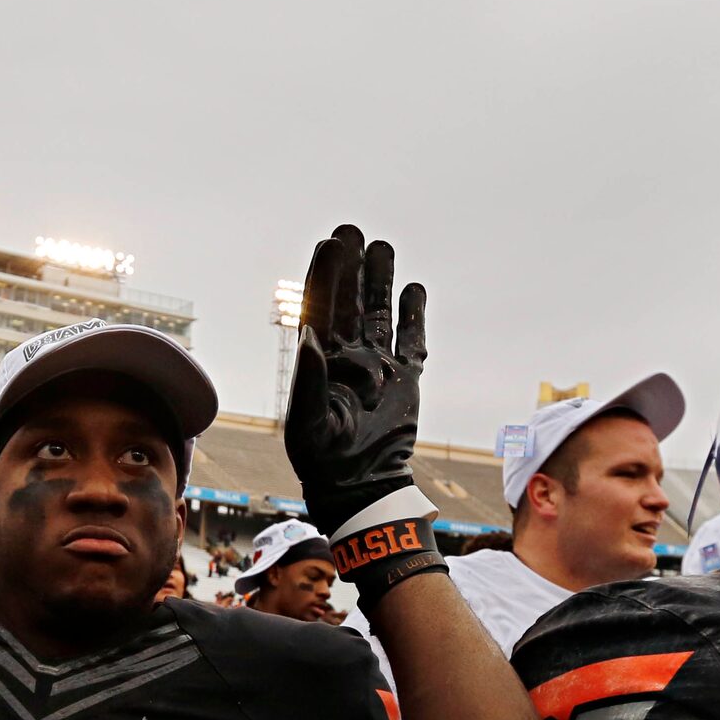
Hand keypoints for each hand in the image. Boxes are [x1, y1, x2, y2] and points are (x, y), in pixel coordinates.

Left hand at [284, 224, 426, 535]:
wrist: (359, 488)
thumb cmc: (322, 460)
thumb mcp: (306, 421)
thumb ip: (307, 379)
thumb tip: (308, 334)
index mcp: (320, 361)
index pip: (322, 308)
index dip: (325, 275)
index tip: (330, 242)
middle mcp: (348, 358)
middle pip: (351, 303)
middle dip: (351, 268)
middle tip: (352, 230)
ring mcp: (379, 368)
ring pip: (380, 315)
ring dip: (381, 283)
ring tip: (383, 247)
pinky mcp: (406, 382)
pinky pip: (412, 343)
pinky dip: (414, 317)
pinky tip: (414, 289)